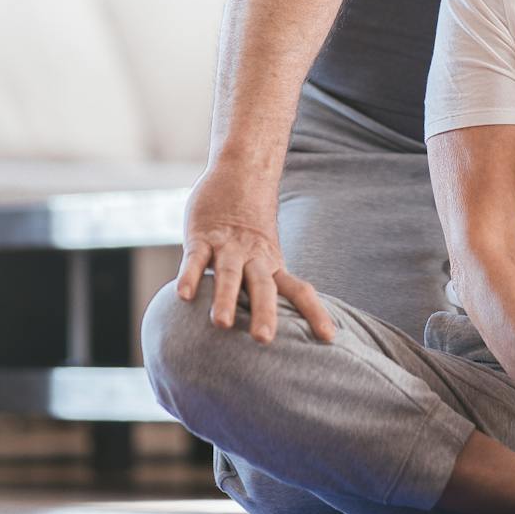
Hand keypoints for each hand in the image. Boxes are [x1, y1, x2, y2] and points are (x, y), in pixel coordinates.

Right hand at [175, 165, 336, 344]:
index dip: (315, 312)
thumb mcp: (265, 255)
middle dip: (264, 313)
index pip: (299, 290)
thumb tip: (274, 326)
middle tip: (264, 340)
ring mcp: (227, 247)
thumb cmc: (250, 227)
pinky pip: (194, 258)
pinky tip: (183, 295)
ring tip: (222, 324)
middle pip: (263, 287)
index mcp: (273, 265)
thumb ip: (266, 286)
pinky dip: (190, 276)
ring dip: (225, 298)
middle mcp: (253, 257)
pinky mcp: (200, 237)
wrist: (241, 172)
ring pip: (228, 274)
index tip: (330, 338)